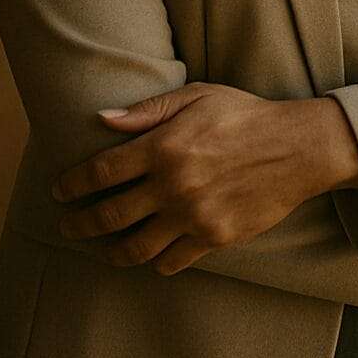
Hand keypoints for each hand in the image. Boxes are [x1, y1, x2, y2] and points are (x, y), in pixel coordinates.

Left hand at [49, 83, 353, 275]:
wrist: (297, 148)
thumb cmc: (245, 115)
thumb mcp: (197, 96)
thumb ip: (148, 109)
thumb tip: (102, 118)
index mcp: (164, 147)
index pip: (100, 172)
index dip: (72, 184)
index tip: (60, 191)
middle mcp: (172, 185)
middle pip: (108, 215)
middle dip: (79, 224)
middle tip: (67, 225)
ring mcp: (192, 216)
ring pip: (134, 248)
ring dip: (110, 251)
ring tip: (102, 248)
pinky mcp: (213, 238)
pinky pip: (170, 261)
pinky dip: (153, 261)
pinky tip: (148, 253)